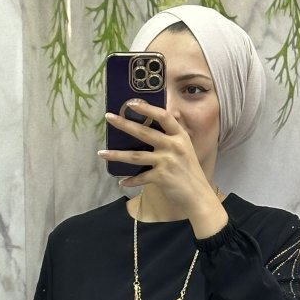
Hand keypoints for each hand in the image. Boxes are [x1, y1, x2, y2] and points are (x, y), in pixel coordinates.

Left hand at [99, 98, 218, 219]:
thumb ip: (178, 131)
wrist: (198, 196)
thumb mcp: (187, 148)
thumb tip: (174, 112)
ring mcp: (167, 161)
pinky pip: (141, 177)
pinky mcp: (161, 177)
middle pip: (144, 132)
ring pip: (136, 156)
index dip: (147, 108)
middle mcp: (173, 146)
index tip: (131, 103)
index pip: (163, 116)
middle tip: (108, 117)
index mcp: (180, 136)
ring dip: (117, 155)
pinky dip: (131, 180)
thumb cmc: (191, 172)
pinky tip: (121, 182)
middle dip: (124, 124)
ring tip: (102, 153)